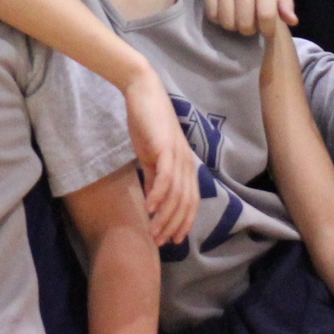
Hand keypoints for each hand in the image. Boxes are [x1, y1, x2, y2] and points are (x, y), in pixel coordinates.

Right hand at [123, 72, 201, 246]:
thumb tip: (153, 203)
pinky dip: (158, 195)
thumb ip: (153, 178)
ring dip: (164, 216)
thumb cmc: (146, 123)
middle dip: (173, 225)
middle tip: (159, 241)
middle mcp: (187, 162)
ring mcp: (178, 155)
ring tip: (152, 230)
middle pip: (186, 202)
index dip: (184, 222)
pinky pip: (165, 177)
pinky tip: (148, 208)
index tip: (172, 240)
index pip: (191, 201)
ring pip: (176, 194)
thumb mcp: (150, 156)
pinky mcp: (165, 148)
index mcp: (186, 165)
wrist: (142, 93)